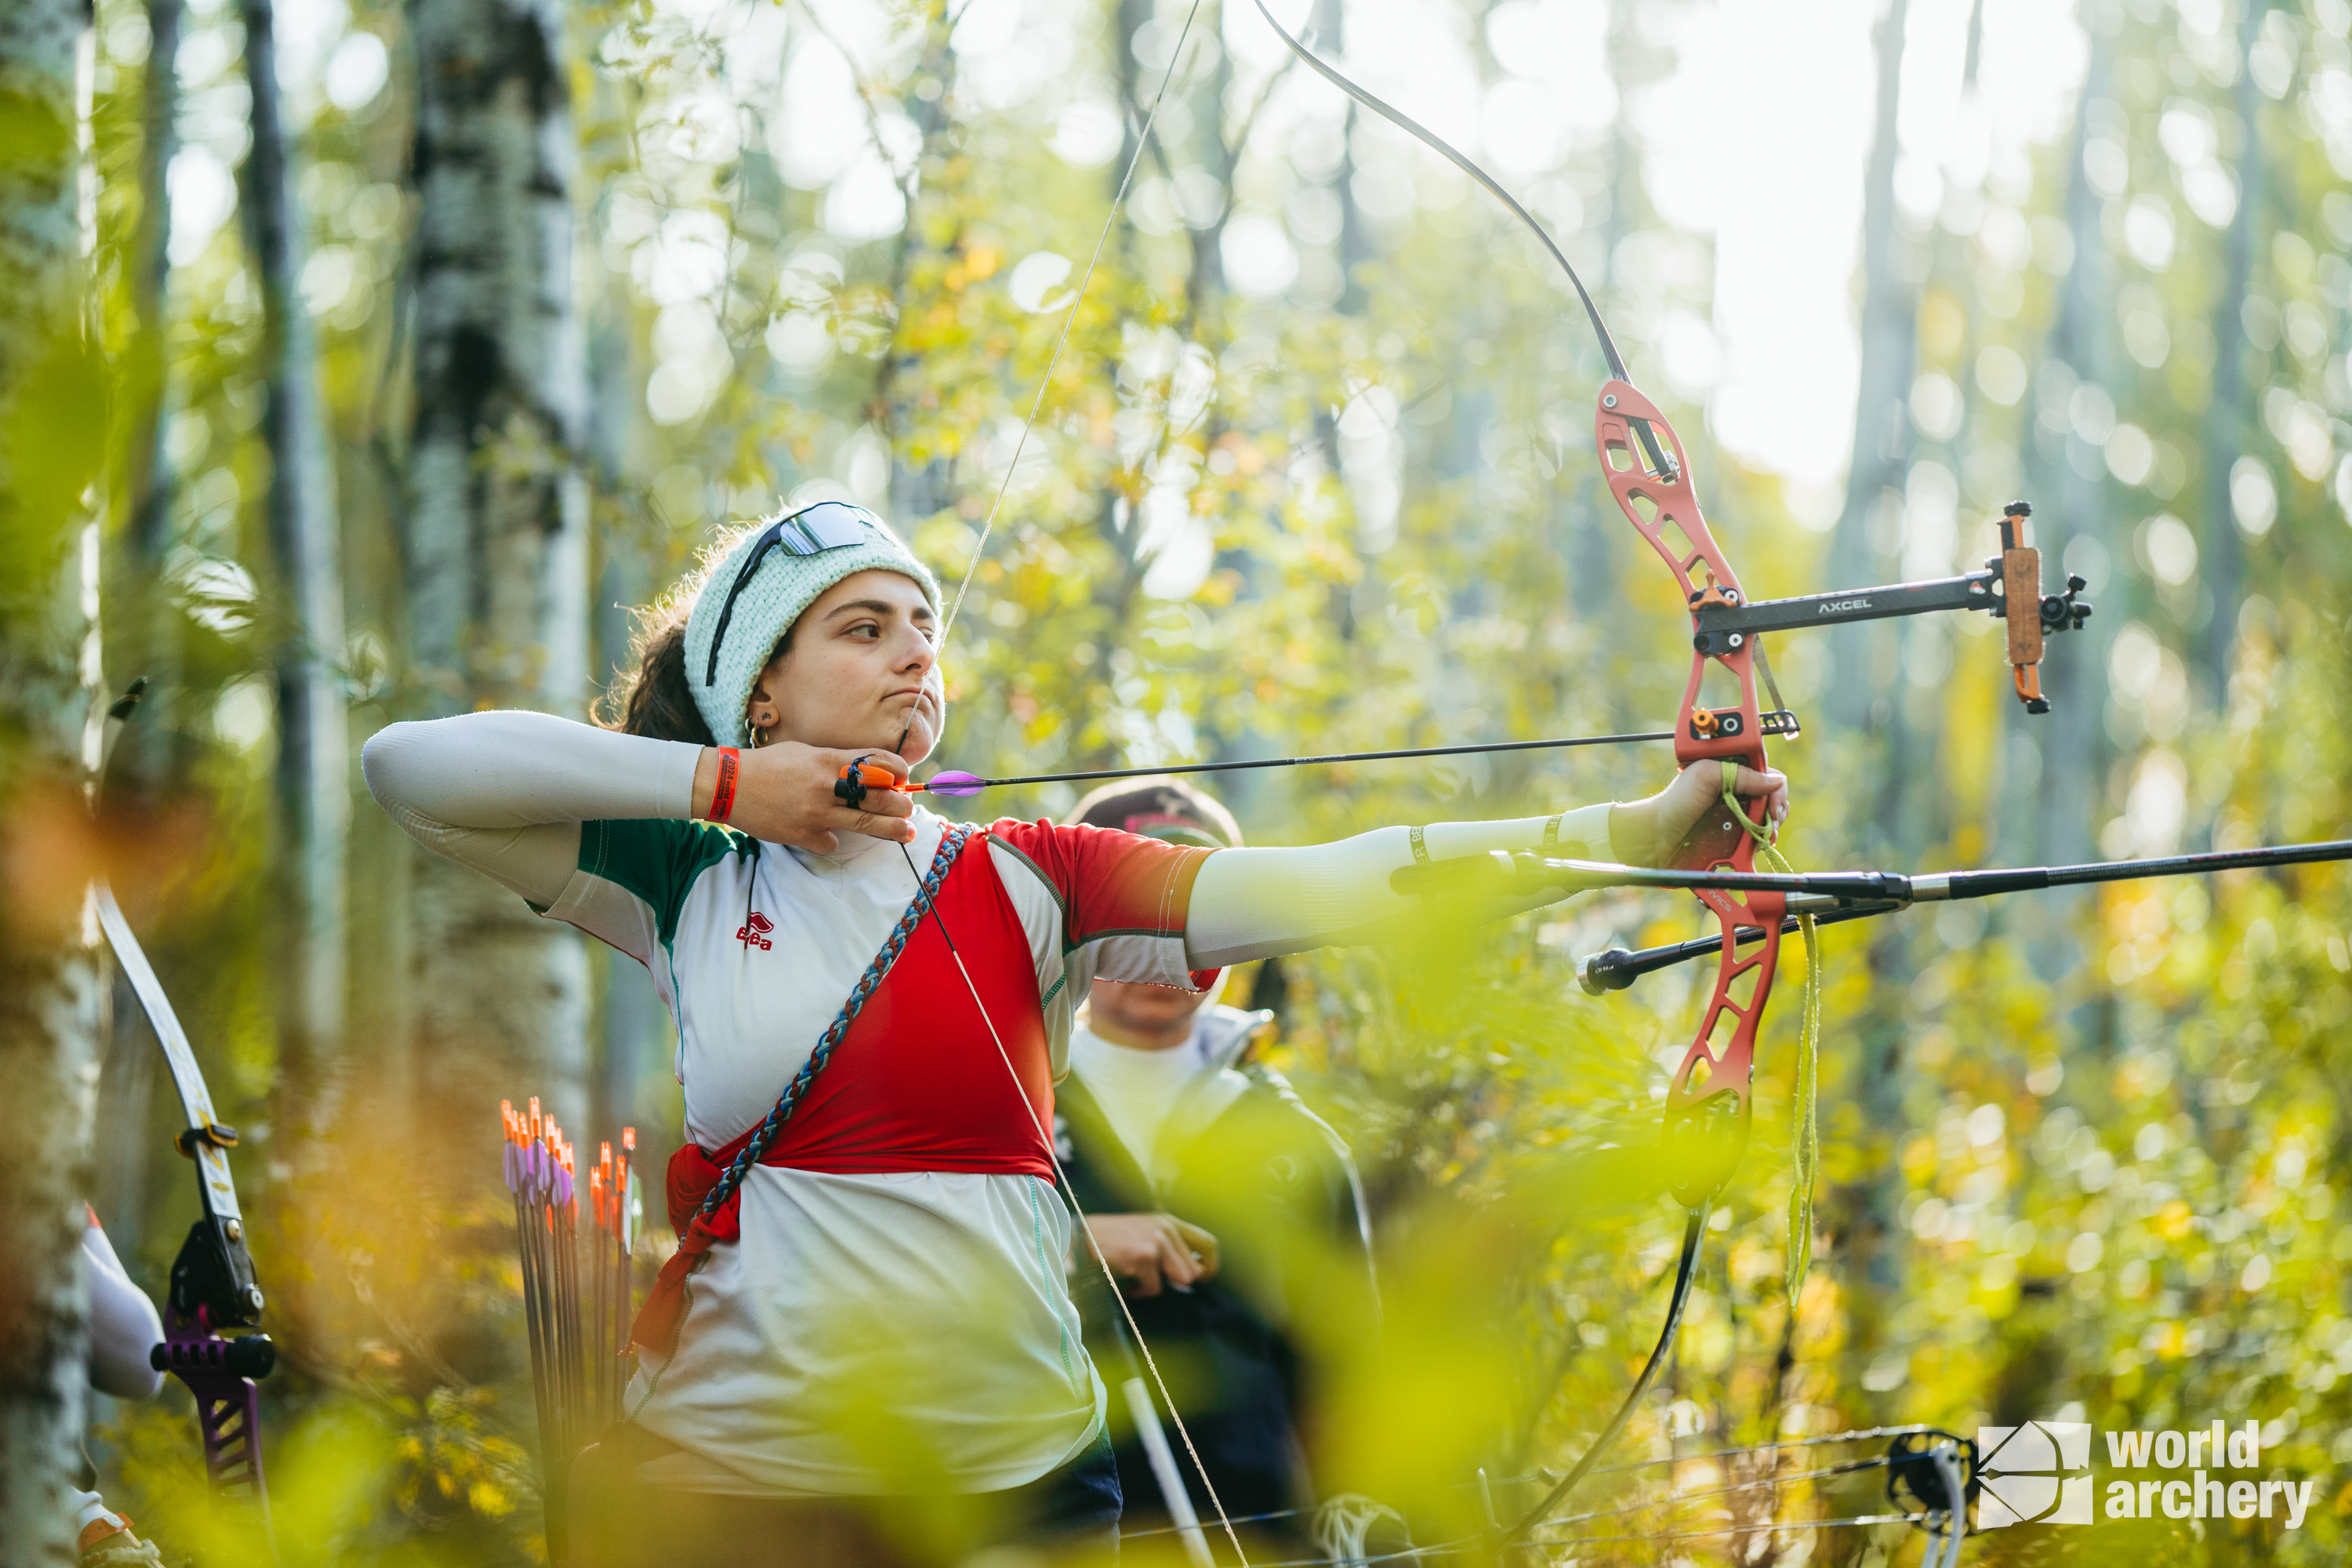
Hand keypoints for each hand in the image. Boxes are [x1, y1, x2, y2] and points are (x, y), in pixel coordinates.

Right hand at [692, 742, 916, 851]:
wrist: (730, 785)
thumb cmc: (770, 765)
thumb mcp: (805, 751)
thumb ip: (836, 762)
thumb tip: (867, 773)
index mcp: (829, 759)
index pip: (877, 763)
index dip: (897, 771)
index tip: (903, 778)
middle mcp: (827, 786)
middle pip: (878, 797)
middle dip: (901, 803)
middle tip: (908, 807)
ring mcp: (817, 812)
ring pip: (865, 823)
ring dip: (891, 829)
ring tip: (907, 832)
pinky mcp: (804, 835)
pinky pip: (831, 843)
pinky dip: (831, 840)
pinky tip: (824, 834)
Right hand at [1085, 1212, 1219, 1297]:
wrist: (1078, 1239)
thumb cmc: (1109, 1240)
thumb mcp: (1143, 1233)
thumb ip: (1169, 1247)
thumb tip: (1194, 1275)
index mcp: (1168, 1221)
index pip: (1209, 1243)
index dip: (1210, 1267)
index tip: (1200, 1280)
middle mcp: (1166, 1228)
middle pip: (1193, 1270)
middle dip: (1175, 1282)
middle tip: (1151, 1280)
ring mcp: (1157, 1241)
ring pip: (1178, 1280)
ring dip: (1157, 1285)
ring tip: (1136, 1279)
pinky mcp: (1145, 1257)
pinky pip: (1154, 1289)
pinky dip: (1140, 1292)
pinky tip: (1125, 1282)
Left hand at [1608, 760, 1788, 867]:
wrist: (1657, 837)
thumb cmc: (1674, 802)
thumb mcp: (1705, 776)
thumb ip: (1739, 774)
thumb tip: (1775, 781)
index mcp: (1730, 769)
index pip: (1765, 769)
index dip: (1774, 783)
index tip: (1772, 799)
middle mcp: (1736, 788)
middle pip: (1772, 793)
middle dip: (1777, 805)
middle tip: (1772, 818)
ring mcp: (1737, 811)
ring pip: (1769, 814)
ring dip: (1773, 824)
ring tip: (1767, 833)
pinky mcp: (1735, 833)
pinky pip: (1758, 834)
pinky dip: (1763, 838)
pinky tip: (1760, 843)